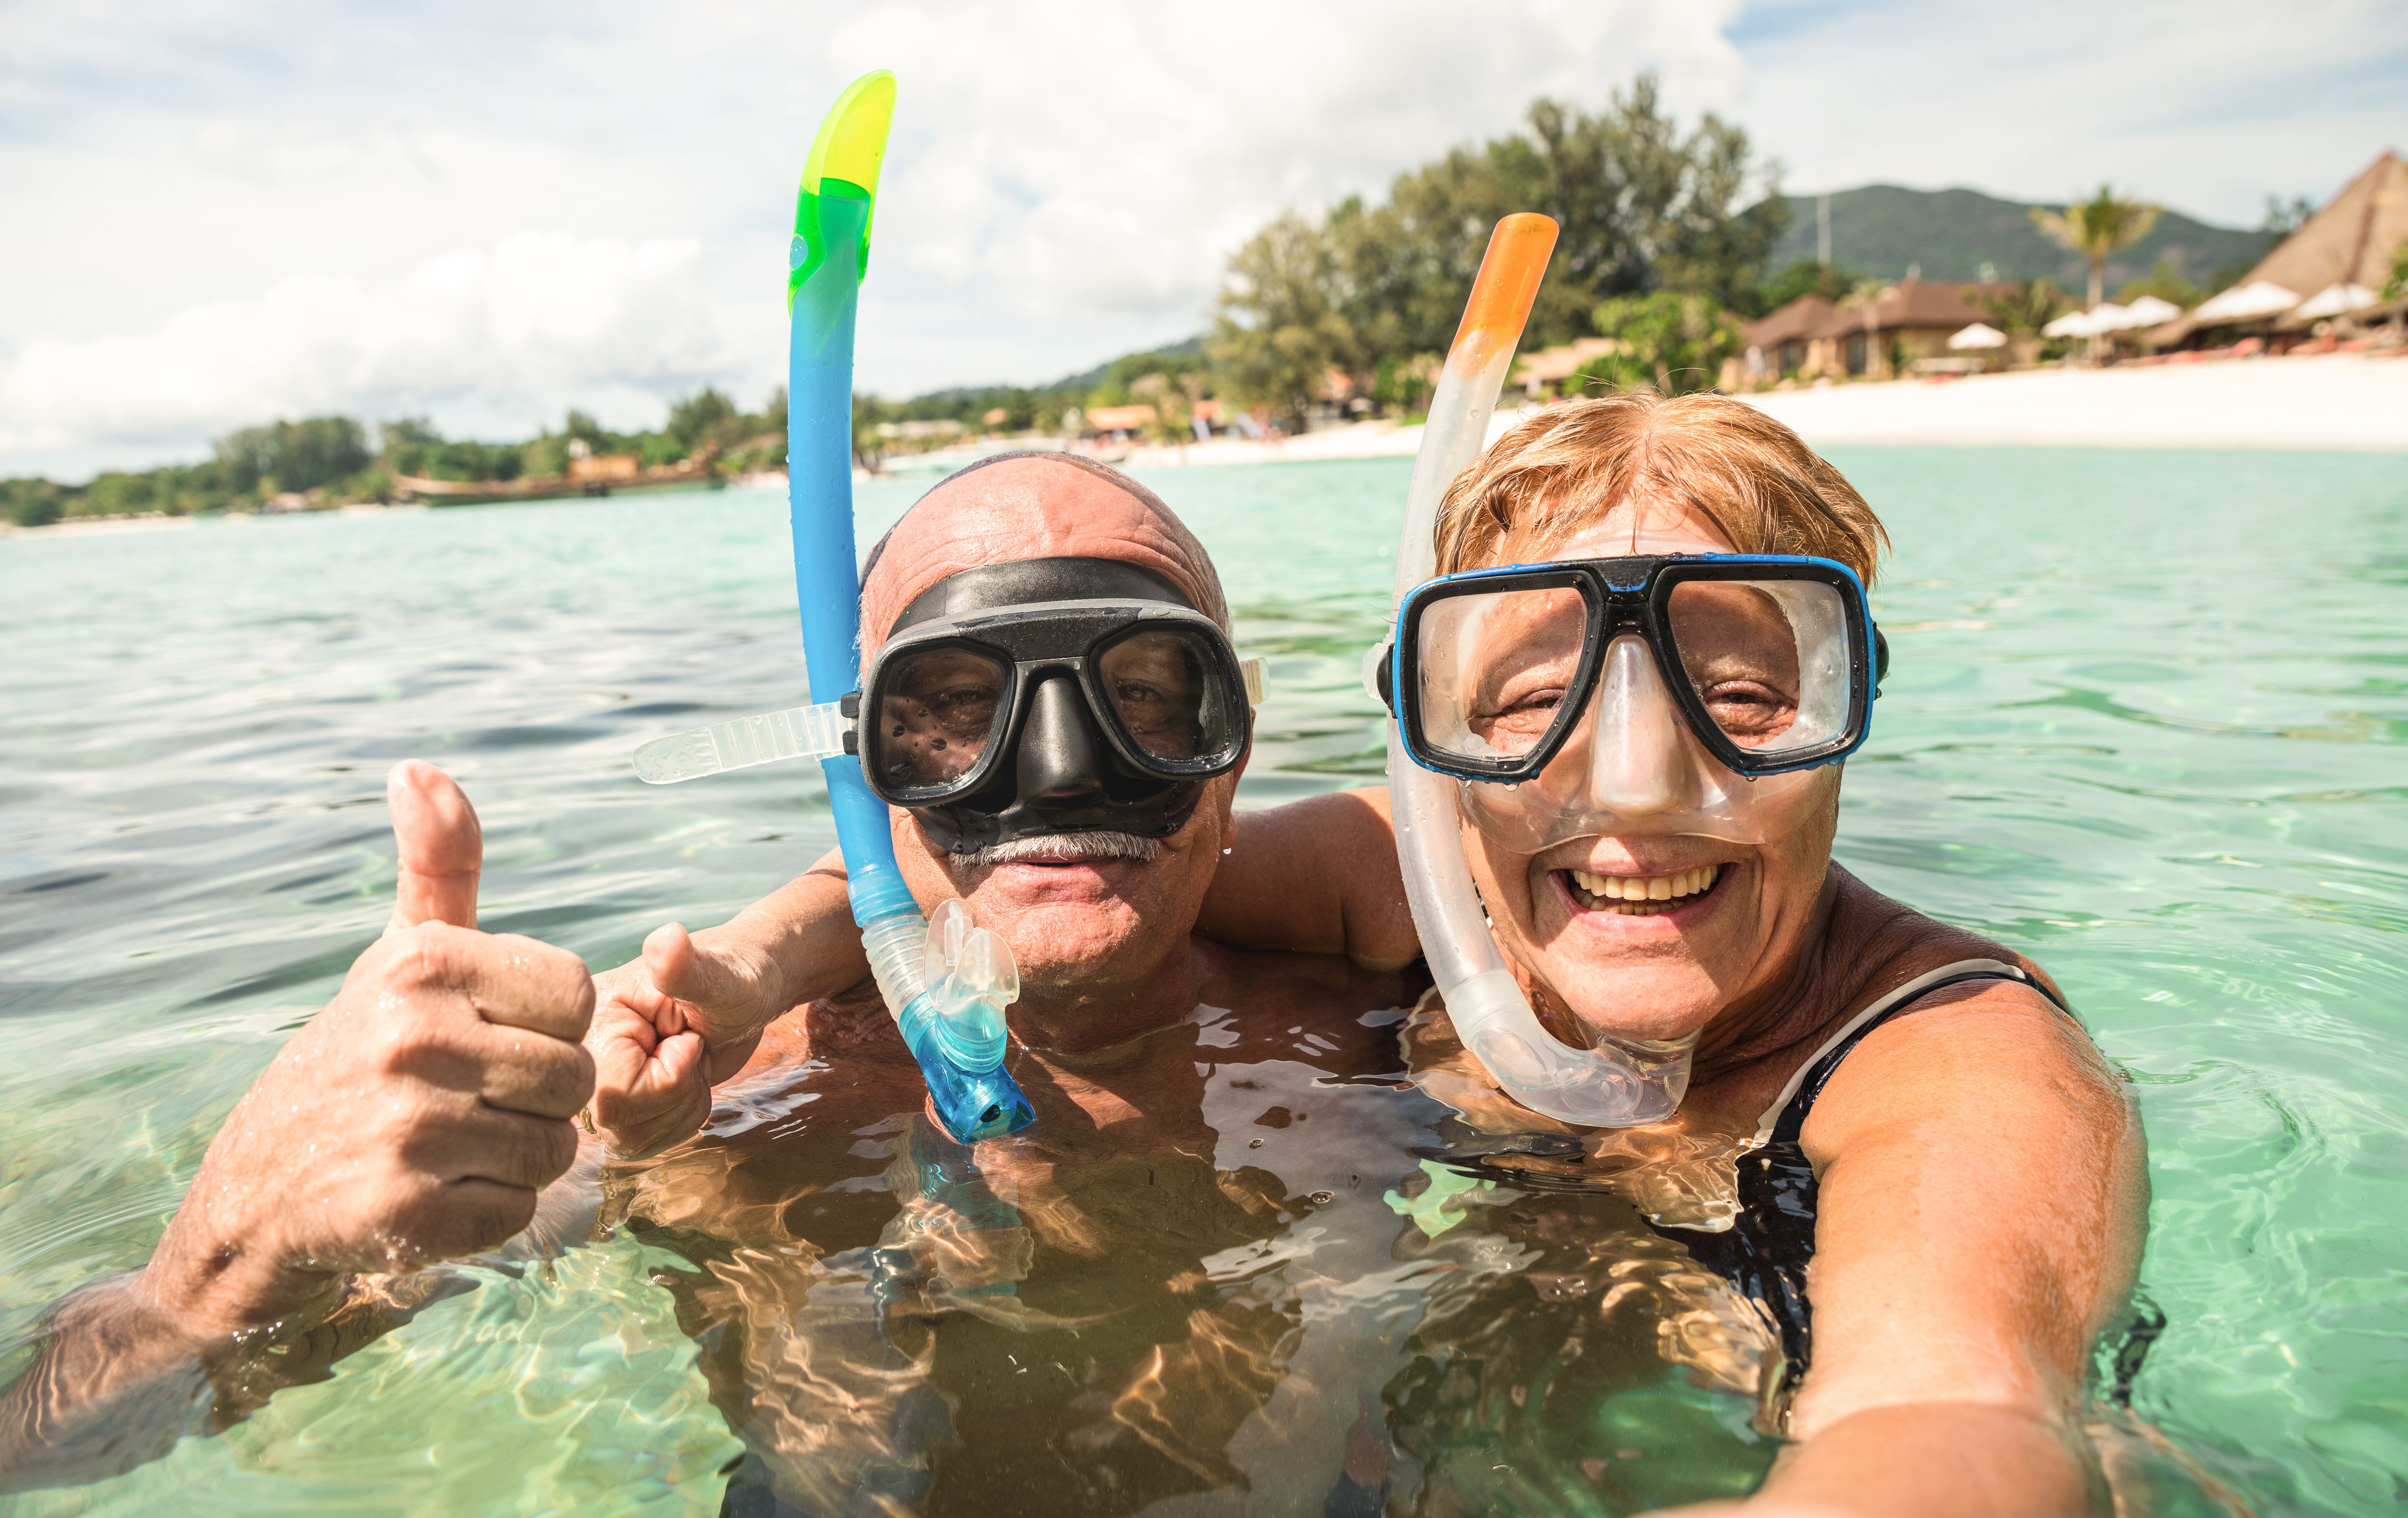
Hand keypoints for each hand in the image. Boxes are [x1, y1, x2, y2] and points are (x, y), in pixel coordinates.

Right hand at [141, 761, 594, 1337]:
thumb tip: (418, 768)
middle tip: (463, 1104)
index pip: (576, 995)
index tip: (486, 1038)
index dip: (546, 1027)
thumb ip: (438, 867)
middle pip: (574, 1080)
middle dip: (534, 1102)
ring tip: (446, 1148)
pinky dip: (486, 1215)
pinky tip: (427, 1196)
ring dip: (514, 1161)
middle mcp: (413, 1037)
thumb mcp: (399, 956)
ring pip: (554, 1151)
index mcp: (423, 964)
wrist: (256, 1194)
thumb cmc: (359, 1059)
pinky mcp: (405, 1210)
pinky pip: (517, 1213)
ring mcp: (407, 1127)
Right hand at [585, 923, 788, 1157]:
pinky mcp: (615, 1106)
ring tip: (689, 1062)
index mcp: (591, 1018)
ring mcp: (595, 1083)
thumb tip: (666, 938)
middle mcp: (583, 1054)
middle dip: (676, 1094)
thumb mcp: (719, 978)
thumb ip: (686, 968)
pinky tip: (685, 1079)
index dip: (669, 1076)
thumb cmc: (734, 981)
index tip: (687, 1037)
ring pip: (630, 1140)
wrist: (741, 994)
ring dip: (681, 1108)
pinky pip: (642, 1143)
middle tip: (690, 1049)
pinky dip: (680, 1118)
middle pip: (618, 1124)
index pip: (614, 1093)